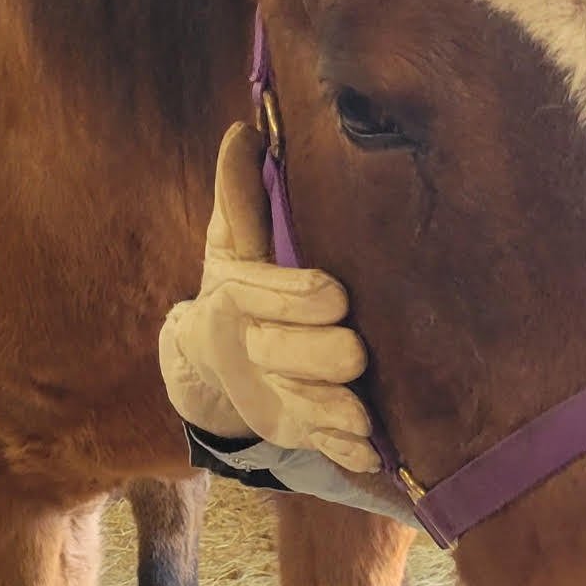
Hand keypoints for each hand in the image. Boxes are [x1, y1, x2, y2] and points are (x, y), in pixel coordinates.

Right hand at [159, 123, 380, 472]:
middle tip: (355, 353)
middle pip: (282, 355)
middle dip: (316, 357)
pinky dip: (341, 452)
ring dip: (331, 413)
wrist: (216, 359)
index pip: (262, 295)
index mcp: (236, 298)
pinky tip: (369, 454)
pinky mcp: (297, 428)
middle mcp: (253, 349)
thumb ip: (241, 195)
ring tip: (363, 417)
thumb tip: (245, 131)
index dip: (294, 297)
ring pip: (301, 406)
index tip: (334, 294)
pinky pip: (319, 443)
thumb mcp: (233, 241)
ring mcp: (275, 394)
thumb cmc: (241, 285)